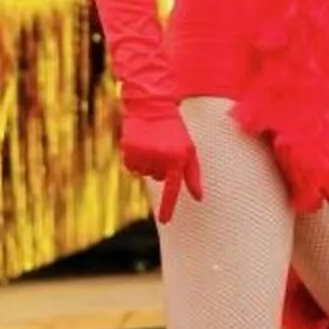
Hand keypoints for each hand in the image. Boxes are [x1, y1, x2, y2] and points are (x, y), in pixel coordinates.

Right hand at [119, 100, 204, 223]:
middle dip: (160, 168)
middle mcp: (160, 159)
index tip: (164, 222)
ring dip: (147, 163)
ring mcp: (143, 154)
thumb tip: (199, 198)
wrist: (152, 106)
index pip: (173, 190)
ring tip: (152, 143)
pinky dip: (135, 159)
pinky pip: (131, 166)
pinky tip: (140, 144)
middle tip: (162, 148)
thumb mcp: (189, 150)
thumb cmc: (175, 130)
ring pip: (144, 173)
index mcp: (178, 160)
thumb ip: (193, 176)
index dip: (168, 207)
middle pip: (157, 179)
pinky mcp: (129, 150)